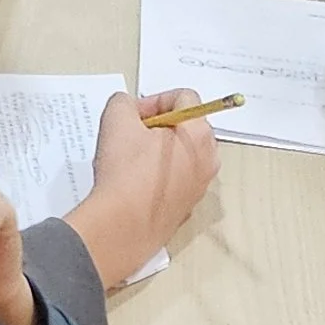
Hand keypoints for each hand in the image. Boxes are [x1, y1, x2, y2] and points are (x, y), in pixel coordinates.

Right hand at [66, 86, 217, 291]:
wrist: (123, 226)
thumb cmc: (124, 171)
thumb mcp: (116, 118)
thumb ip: (125, 102)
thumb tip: (130, 108)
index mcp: (199, 135)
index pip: (184, 98)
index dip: (155, 100)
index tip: (134, 114)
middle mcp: (208, 160)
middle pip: (187, 127)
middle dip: (159, 124)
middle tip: (132, 133)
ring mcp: (200, 187)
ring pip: (182, 155)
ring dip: (158, 150)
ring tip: (131, 158)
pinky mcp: (186, 207)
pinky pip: (176, 180)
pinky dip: (159, 174)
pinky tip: (135, 182)